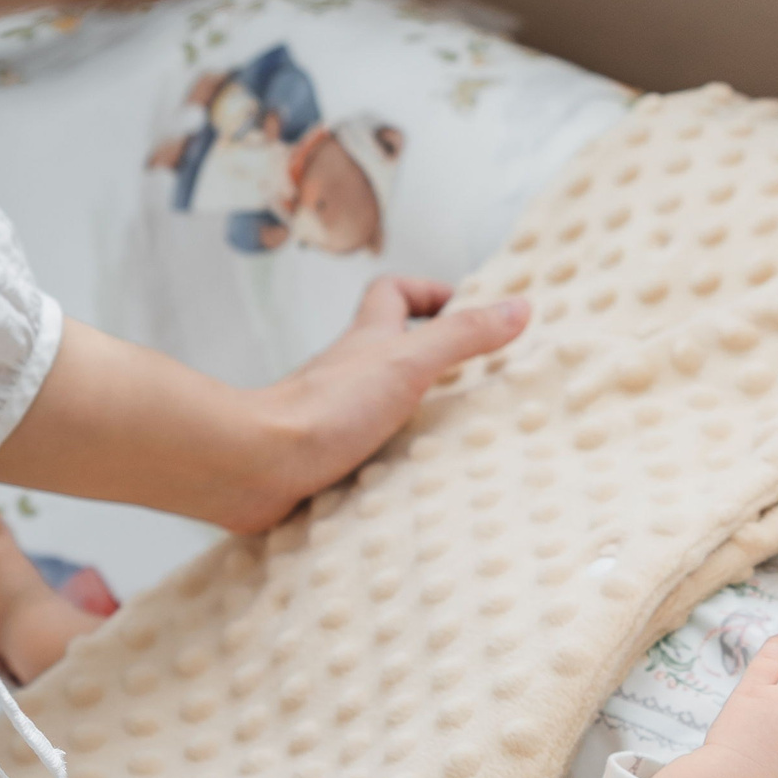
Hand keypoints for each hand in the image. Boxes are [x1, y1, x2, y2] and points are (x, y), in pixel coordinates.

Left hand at [249, 277, 528, 526]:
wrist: (257, 465)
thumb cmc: (328, 408)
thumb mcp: (409, 363)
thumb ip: (462, 336)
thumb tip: (519, 308)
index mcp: (368, 341)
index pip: (393, 292)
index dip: (427, 293)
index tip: (464, 313)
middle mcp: (347, 372)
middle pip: (388, 351)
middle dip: (429, 364)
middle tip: (473, 385)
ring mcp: (333, 416)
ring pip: (376, 405)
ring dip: (412, 419)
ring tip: (456, 442)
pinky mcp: (322, 459)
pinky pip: (362, 455)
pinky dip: (388, 464)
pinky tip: (413, 485)